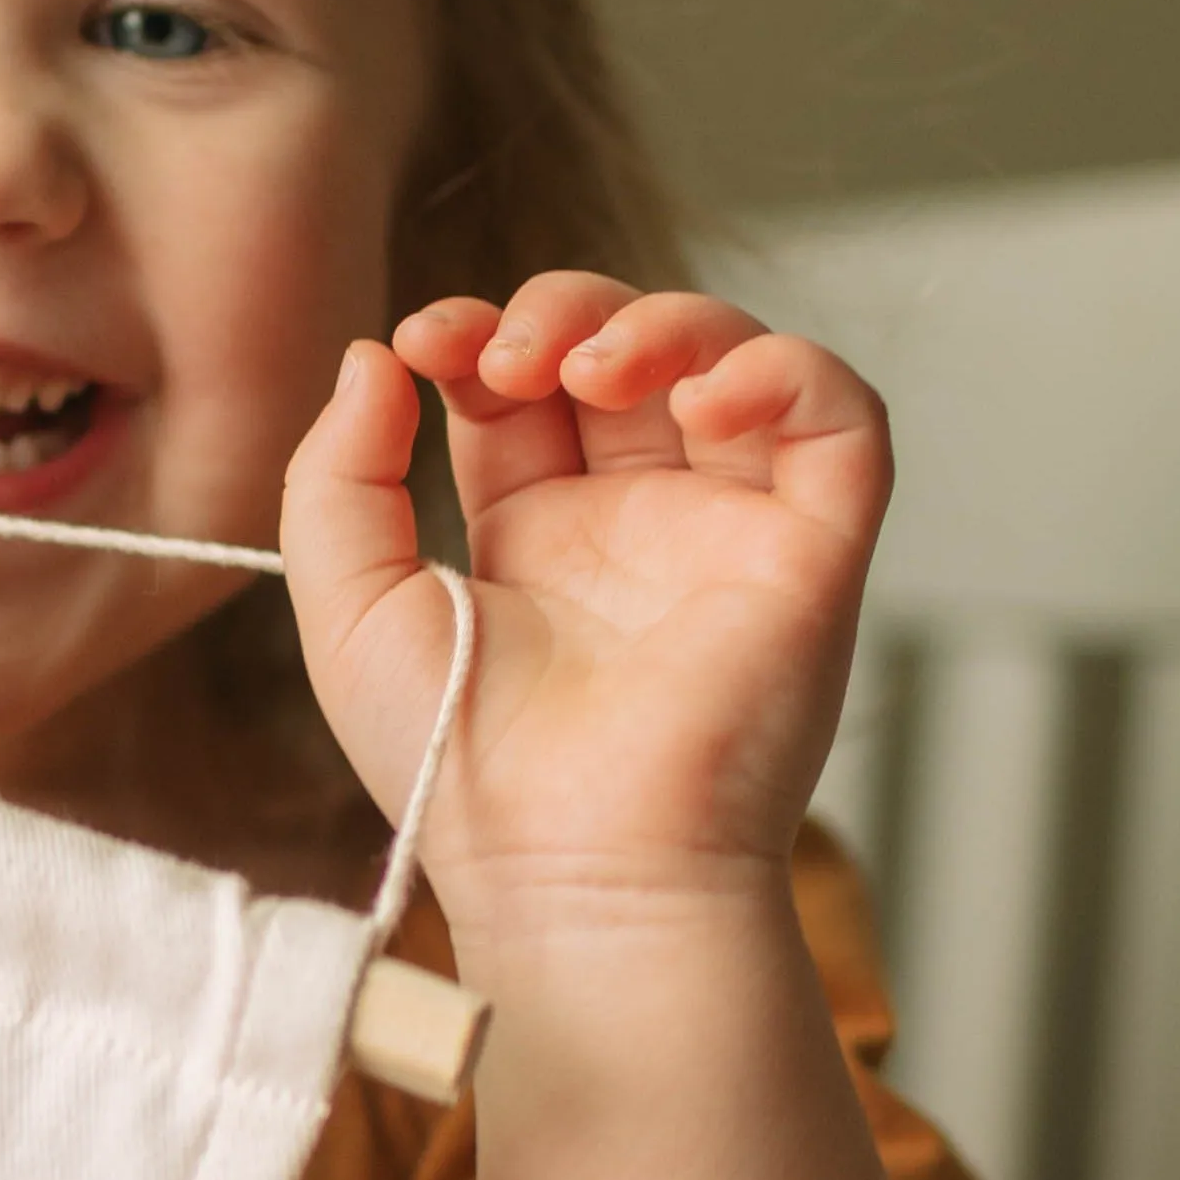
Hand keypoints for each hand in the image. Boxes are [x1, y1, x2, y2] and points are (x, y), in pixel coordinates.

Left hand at [279, 273, 891, 950]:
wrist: (564, 867)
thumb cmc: (457, 767)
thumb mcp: (351, 608)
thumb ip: (337, 480)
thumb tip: (375, 356)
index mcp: (534, 537)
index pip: (521, 386)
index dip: (476, 334)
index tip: (423, 342)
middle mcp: (638, 525)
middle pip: (623, 351)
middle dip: (560, 312)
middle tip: (501, 357)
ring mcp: (728, 532)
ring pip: (731, 360)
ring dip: (662, 322)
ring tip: (587, 366)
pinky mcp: (812, 553)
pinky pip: (842, 422)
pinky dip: (787, 372)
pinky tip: (704, 394)